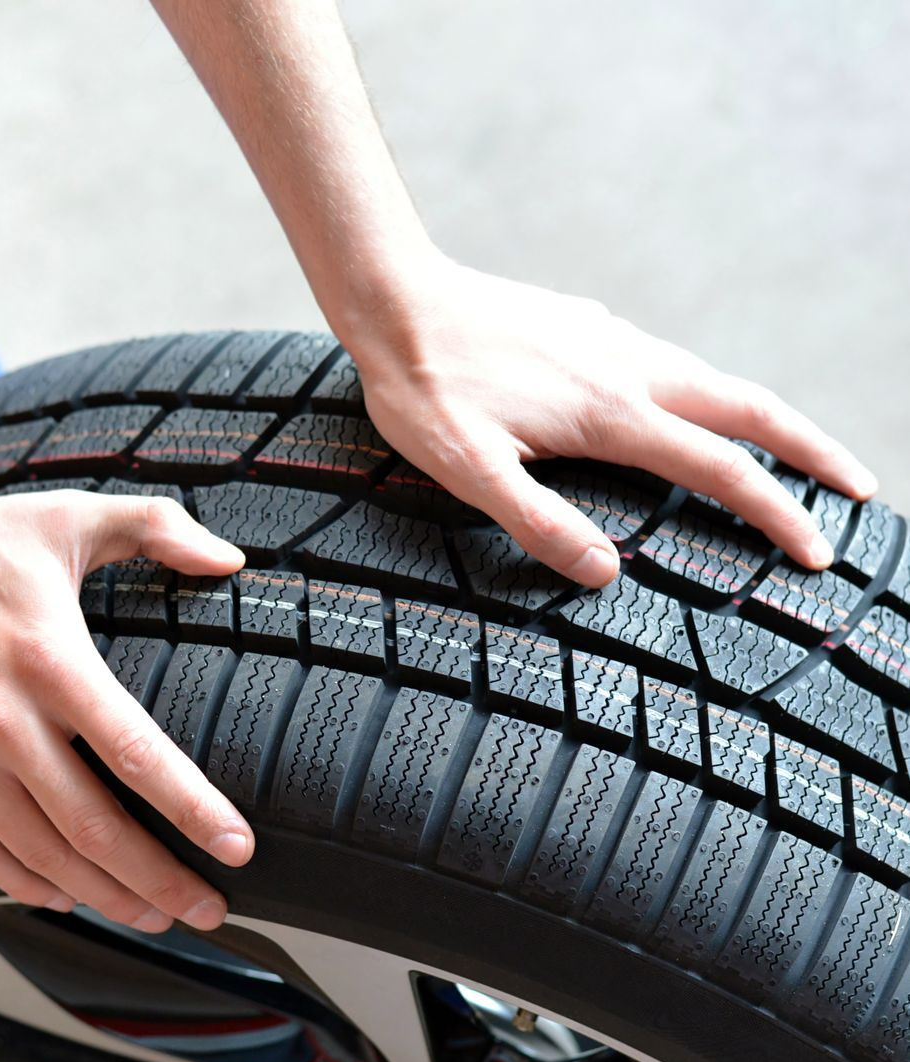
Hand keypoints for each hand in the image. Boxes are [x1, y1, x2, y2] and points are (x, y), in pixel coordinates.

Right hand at [0, 487, 253, 932]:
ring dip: (104, 894)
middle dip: (160, 880)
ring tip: (152, 913)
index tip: (236, 847)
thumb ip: (158, 528)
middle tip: (206, 908)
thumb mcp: (73, 516)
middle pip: (93, 827)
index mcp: (50, 660)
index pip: (136, 754)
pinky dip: (28, 884)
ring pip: (40, 853)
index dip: (193, 809)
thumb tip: (231, 559)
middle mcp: (0, 718)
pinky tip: (69, 896)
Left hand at [347, 253, 877, 585]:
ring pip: (713, 379)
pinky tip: (690, 411)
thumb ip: (538, 522)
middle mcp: (627, 368)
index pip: (720, 468)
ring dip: (764, 418)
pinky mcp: (588, 328)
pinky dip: (709, 395)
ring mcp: (611, 341)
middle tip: (859, 488)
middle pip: (749, 405)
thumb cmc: (424, 388)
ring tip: (791, 456)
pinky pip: (671, 363)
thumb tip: (608, 572)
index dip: (778, 513)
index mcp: (610, 412)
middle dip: (813, 449)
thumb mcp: (467, 470)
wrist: (394, 298)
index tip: (818, 553)